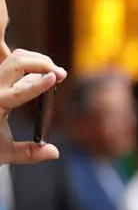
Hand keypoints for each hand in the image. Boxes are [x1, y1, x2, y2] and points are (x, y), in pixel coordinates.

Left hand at [0, 49, 66, 163]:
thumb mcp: (5, 152)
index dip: (38, 85)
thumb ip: (30, 153)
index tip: (55, 78)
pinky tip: (39, 67)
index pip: (19, 92)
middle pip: (19, 62)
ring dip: (37, 60)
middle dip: (43, 63)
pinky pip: (12, 60)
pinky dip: (28, 61)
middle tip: (60, 75)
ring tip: (52, 71)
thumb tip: (54, 152)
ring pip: (16, 56)